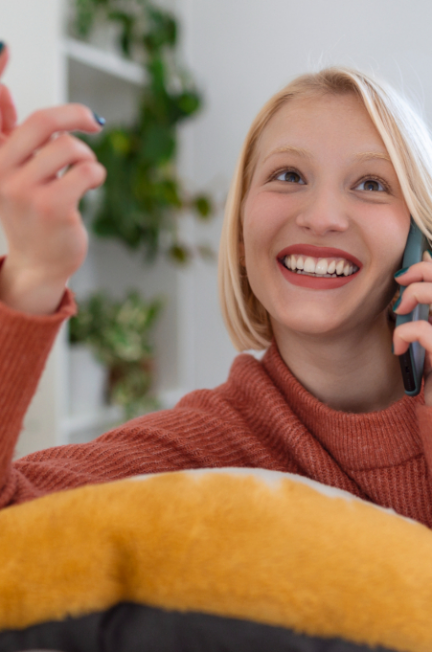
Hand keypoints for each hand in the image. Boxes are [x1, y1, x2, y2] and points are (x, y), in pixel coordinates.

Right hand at [0, 50, 105, 314]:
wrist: (39, 262)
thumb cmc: (33, 212)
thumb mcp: (16, 172)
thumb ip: (10, 133)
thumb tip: (6, 89)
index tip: (5, 47)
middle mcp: (2, 170)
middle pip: (43, 122)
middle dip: (75, 115)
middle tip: (95, 123)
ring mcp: (24, 190)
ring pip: (69, 148)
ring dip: (87, 157)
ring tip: (85, 171)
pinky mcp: (52, 207)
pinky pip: (86, 171)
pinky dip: (96, 174)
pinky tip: (91, 184)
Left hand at [393, 251, 431, 404]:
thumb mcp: (429, 346)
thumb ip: (428, 317)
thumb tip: (410, 284)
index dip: (430, 267)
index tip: (408, 272)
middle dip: (421, 270)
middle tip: (400, 283)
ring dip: (412, 295)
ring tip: (400, 311)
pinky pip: (422, 329)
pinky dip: (403, 334)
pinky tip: (399, 347)